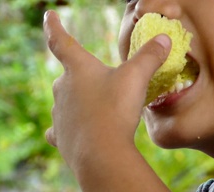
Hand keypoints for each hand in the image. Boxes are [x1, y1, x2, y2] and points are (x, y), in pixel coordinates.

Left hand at [43, 10, 170, 171]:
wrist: (101, 155)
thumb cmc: (116, 111)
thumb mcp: (137, 79)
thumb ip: (150, 57)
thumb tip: (164, 39)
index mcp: (78, 68)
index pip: (61, 40)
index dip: (54, 25)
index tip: (49, 14)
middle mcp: (62, 88)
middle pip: (68, 75)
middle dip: (82, 76)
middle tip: (102, 83)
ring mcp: (59, 114)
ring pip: (65, 102)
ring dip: (78, 103)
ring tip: (98, 111)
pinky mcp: (60, 137)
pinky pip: (59, 129)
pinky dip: (66, 129)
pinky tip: (71, 133)